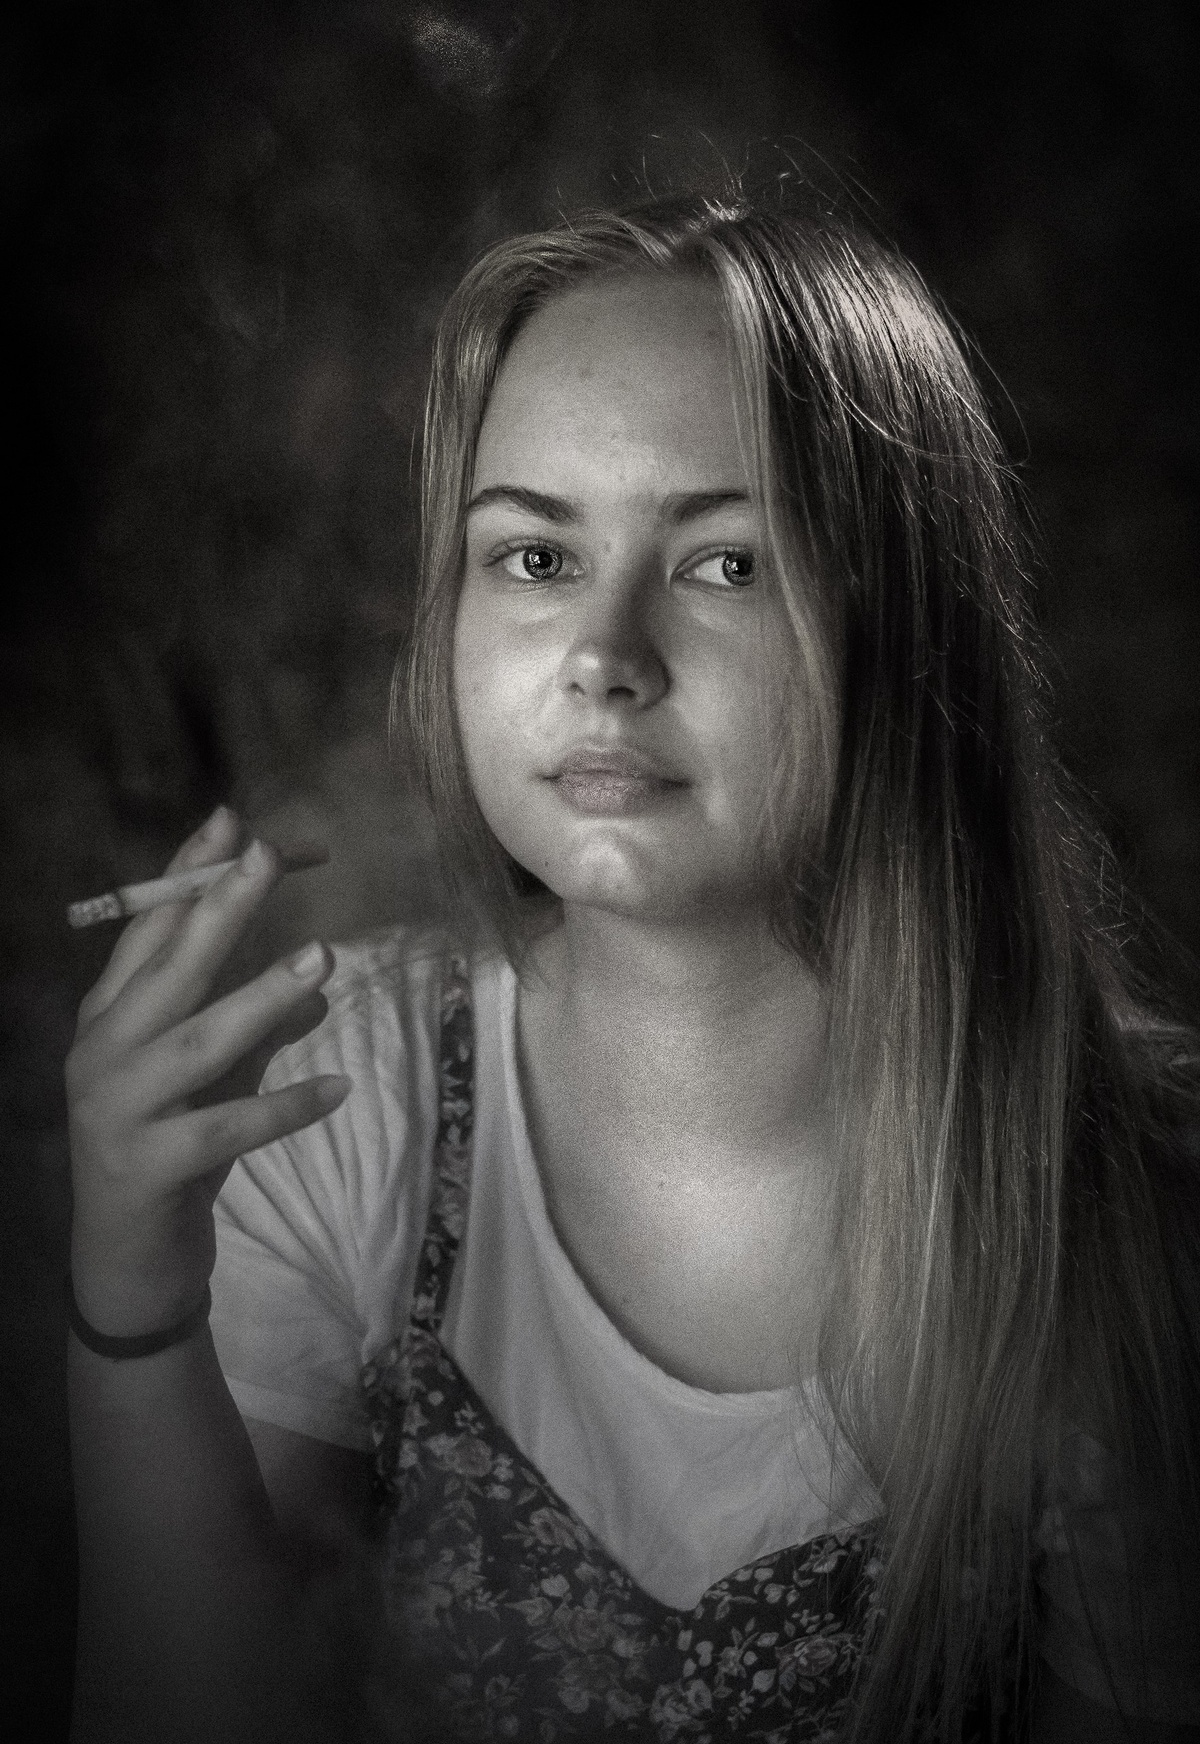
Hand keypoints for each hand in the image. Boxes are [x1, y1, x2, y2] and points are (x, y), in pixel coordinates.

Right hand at [66, 805, 349, 1338]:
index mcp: (108, 1019)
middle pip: (168, 969)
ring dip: (262, 998)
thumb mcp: (212, 1082)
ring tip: (322, 959)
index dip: (188, 876)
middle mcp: (102, 1053)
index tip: (231, 821)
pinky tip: (338, 1090)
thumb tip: (318, 989)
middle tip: (269, 855)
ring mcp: (116, 1110)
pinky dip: (282, 1106)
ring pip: (197, 1042)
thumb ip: (254, 1033)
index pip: (147, 932)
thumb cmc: (169, 1155)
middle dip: (220, 907)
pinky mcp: (145, 1167)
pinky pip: (224, 1128)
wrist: (125, 1265)